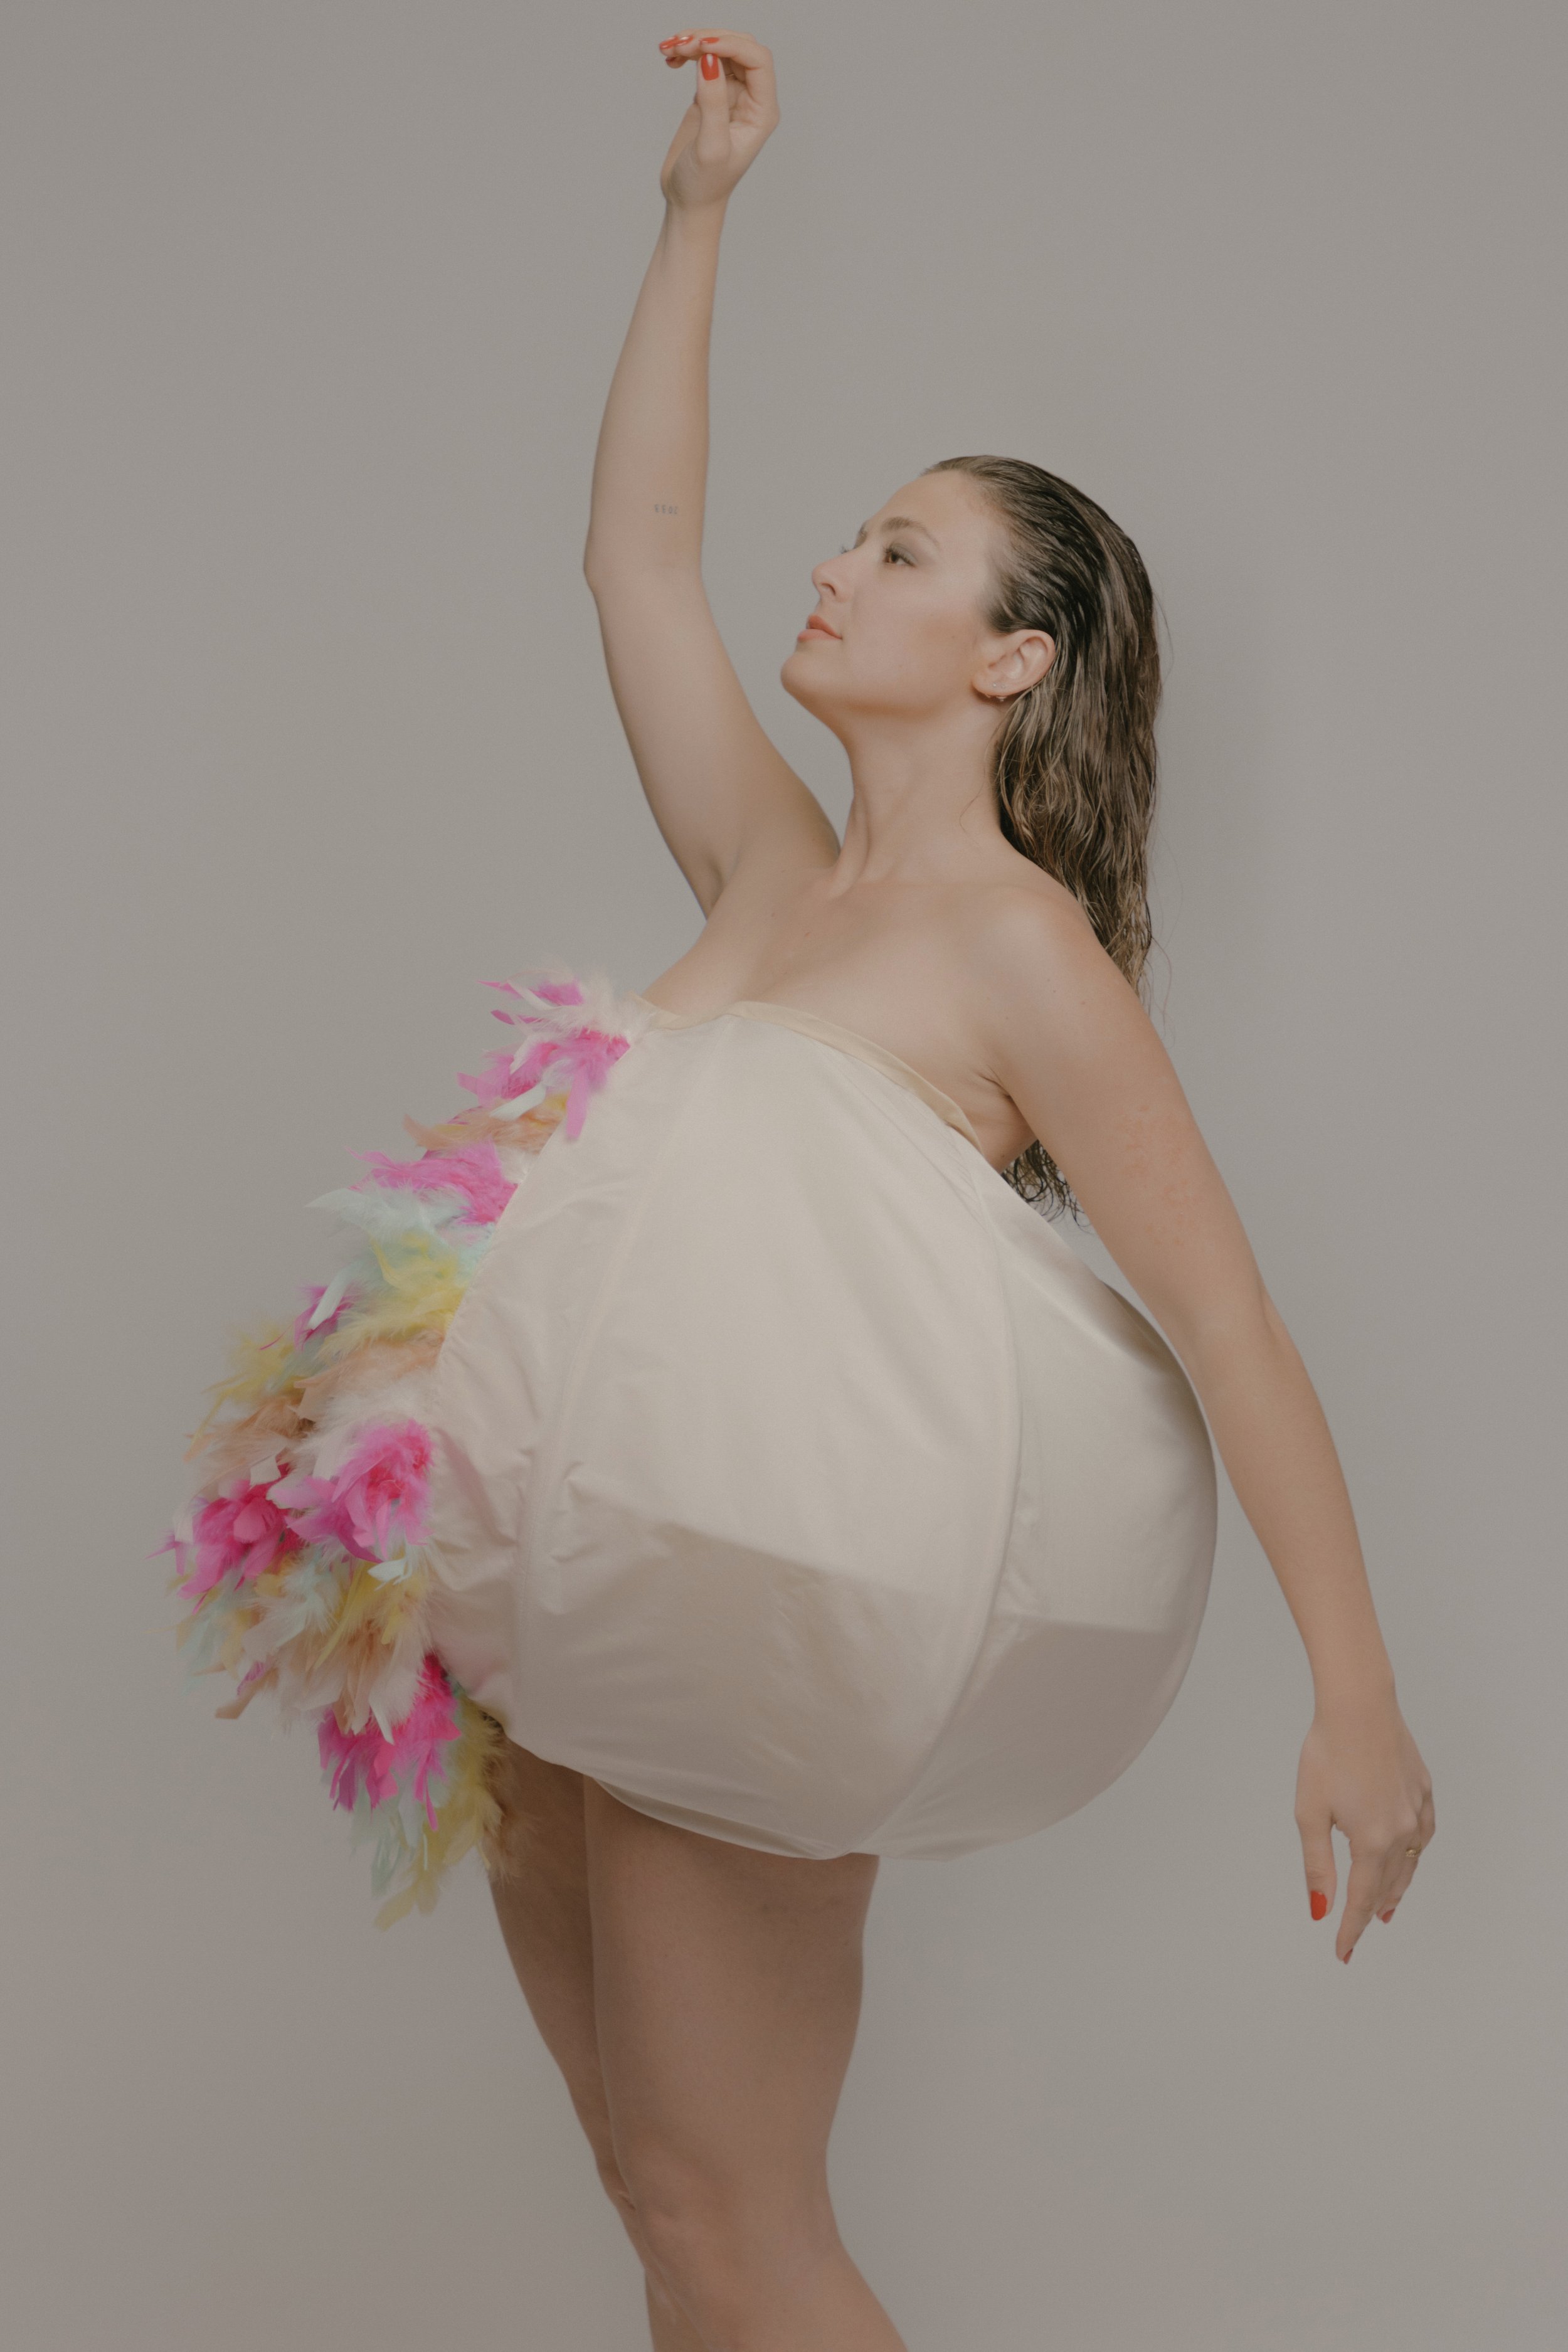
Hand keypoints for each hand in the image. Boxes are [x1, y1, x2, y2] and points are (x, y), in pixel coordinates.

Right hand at [655, 30, 779, 211]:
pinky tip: (670, 60)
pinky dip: (688, 53)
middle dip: (710, 38)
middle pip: (740, 47)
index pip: (757, 60)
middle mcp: (752, 99)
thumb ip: (713, 103)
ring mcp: (732, 94)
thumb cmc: (705, 184)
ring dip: (695, 42)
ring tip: (669, 49)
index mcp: (762, 112)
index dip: (731, 45)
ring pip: (720, 49)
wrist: (689, 201)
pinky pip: (705, 60)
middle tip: (679, 45)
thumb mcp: (710, 147)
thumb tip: (710, 60)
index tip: (701, 46)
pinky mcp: (711, 94)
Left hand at [1295, 1688, 1434, 1960]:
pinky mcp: (1424, 1791)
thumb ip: (1317, 1865)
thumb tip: (1320, 1909)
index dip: (1351, 1930)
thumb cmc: (1327, 1754)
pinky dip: (1413, 1854)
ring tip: (1384, 1906)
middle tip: (1359, 1931)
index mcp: (1372, 1842)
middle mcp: (1402, 1832)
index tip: (1342, 1953)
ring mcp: (1418, 1811)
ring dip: (1395, 1888)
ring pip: (1410, 1863)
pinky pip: (1423, 1835)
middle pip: (1387, 1885)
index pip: (1361, 1900)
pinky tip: (1407, 1856)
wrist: (1359, 1706)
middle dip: (1370, 1910)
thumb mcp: (1310, 1812)